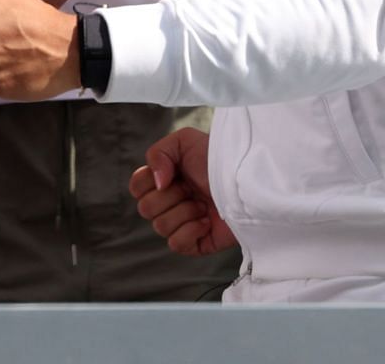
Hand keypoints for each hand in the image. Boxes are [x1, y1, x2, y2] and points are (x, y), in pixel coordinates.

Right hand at [130, 127, 237, 256]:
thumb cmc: (219, 158)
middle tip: (192, 188)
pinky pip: (176, 244)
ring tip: (203, 203)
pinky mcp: (196, 243)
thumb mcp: (185, 140)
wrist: (247, 181)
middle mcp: (171, 202)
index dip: (149, 181)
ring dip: (185, 212)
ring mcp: (182, 223)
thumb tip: (156, 183)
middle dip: (171, 196)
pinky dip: (191, 231)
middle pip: (145, 208)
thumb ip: (158, 153)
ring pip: (160, 226)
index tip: (173, 174)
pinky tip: (206, 220)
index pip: (136, 187)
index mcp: (165, 179)